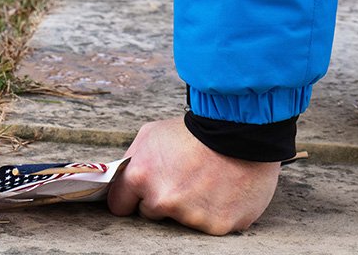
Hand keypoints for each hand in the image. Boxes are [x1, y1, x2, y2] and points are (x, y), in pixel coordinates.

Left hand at [108, 116, 279, 234]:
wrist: (238, 133)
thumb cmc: (193, 132)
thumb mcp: (150, 135)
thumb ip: (133, 162)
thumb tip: (124, 179)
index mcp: (140, 177)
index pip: (119, 205)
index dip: (129, 198)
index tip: (136, 196)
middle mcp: (162, 200)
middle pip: (150, 213)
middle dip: (160, 200)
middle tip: (179, 180)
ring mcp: (190, 216)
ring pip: (180, 220)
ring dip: (188, 207)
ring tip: (202, 182)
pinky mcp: (217, 226)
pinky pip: (208, 224)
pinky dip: (212, 212)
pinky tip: (218, 192)